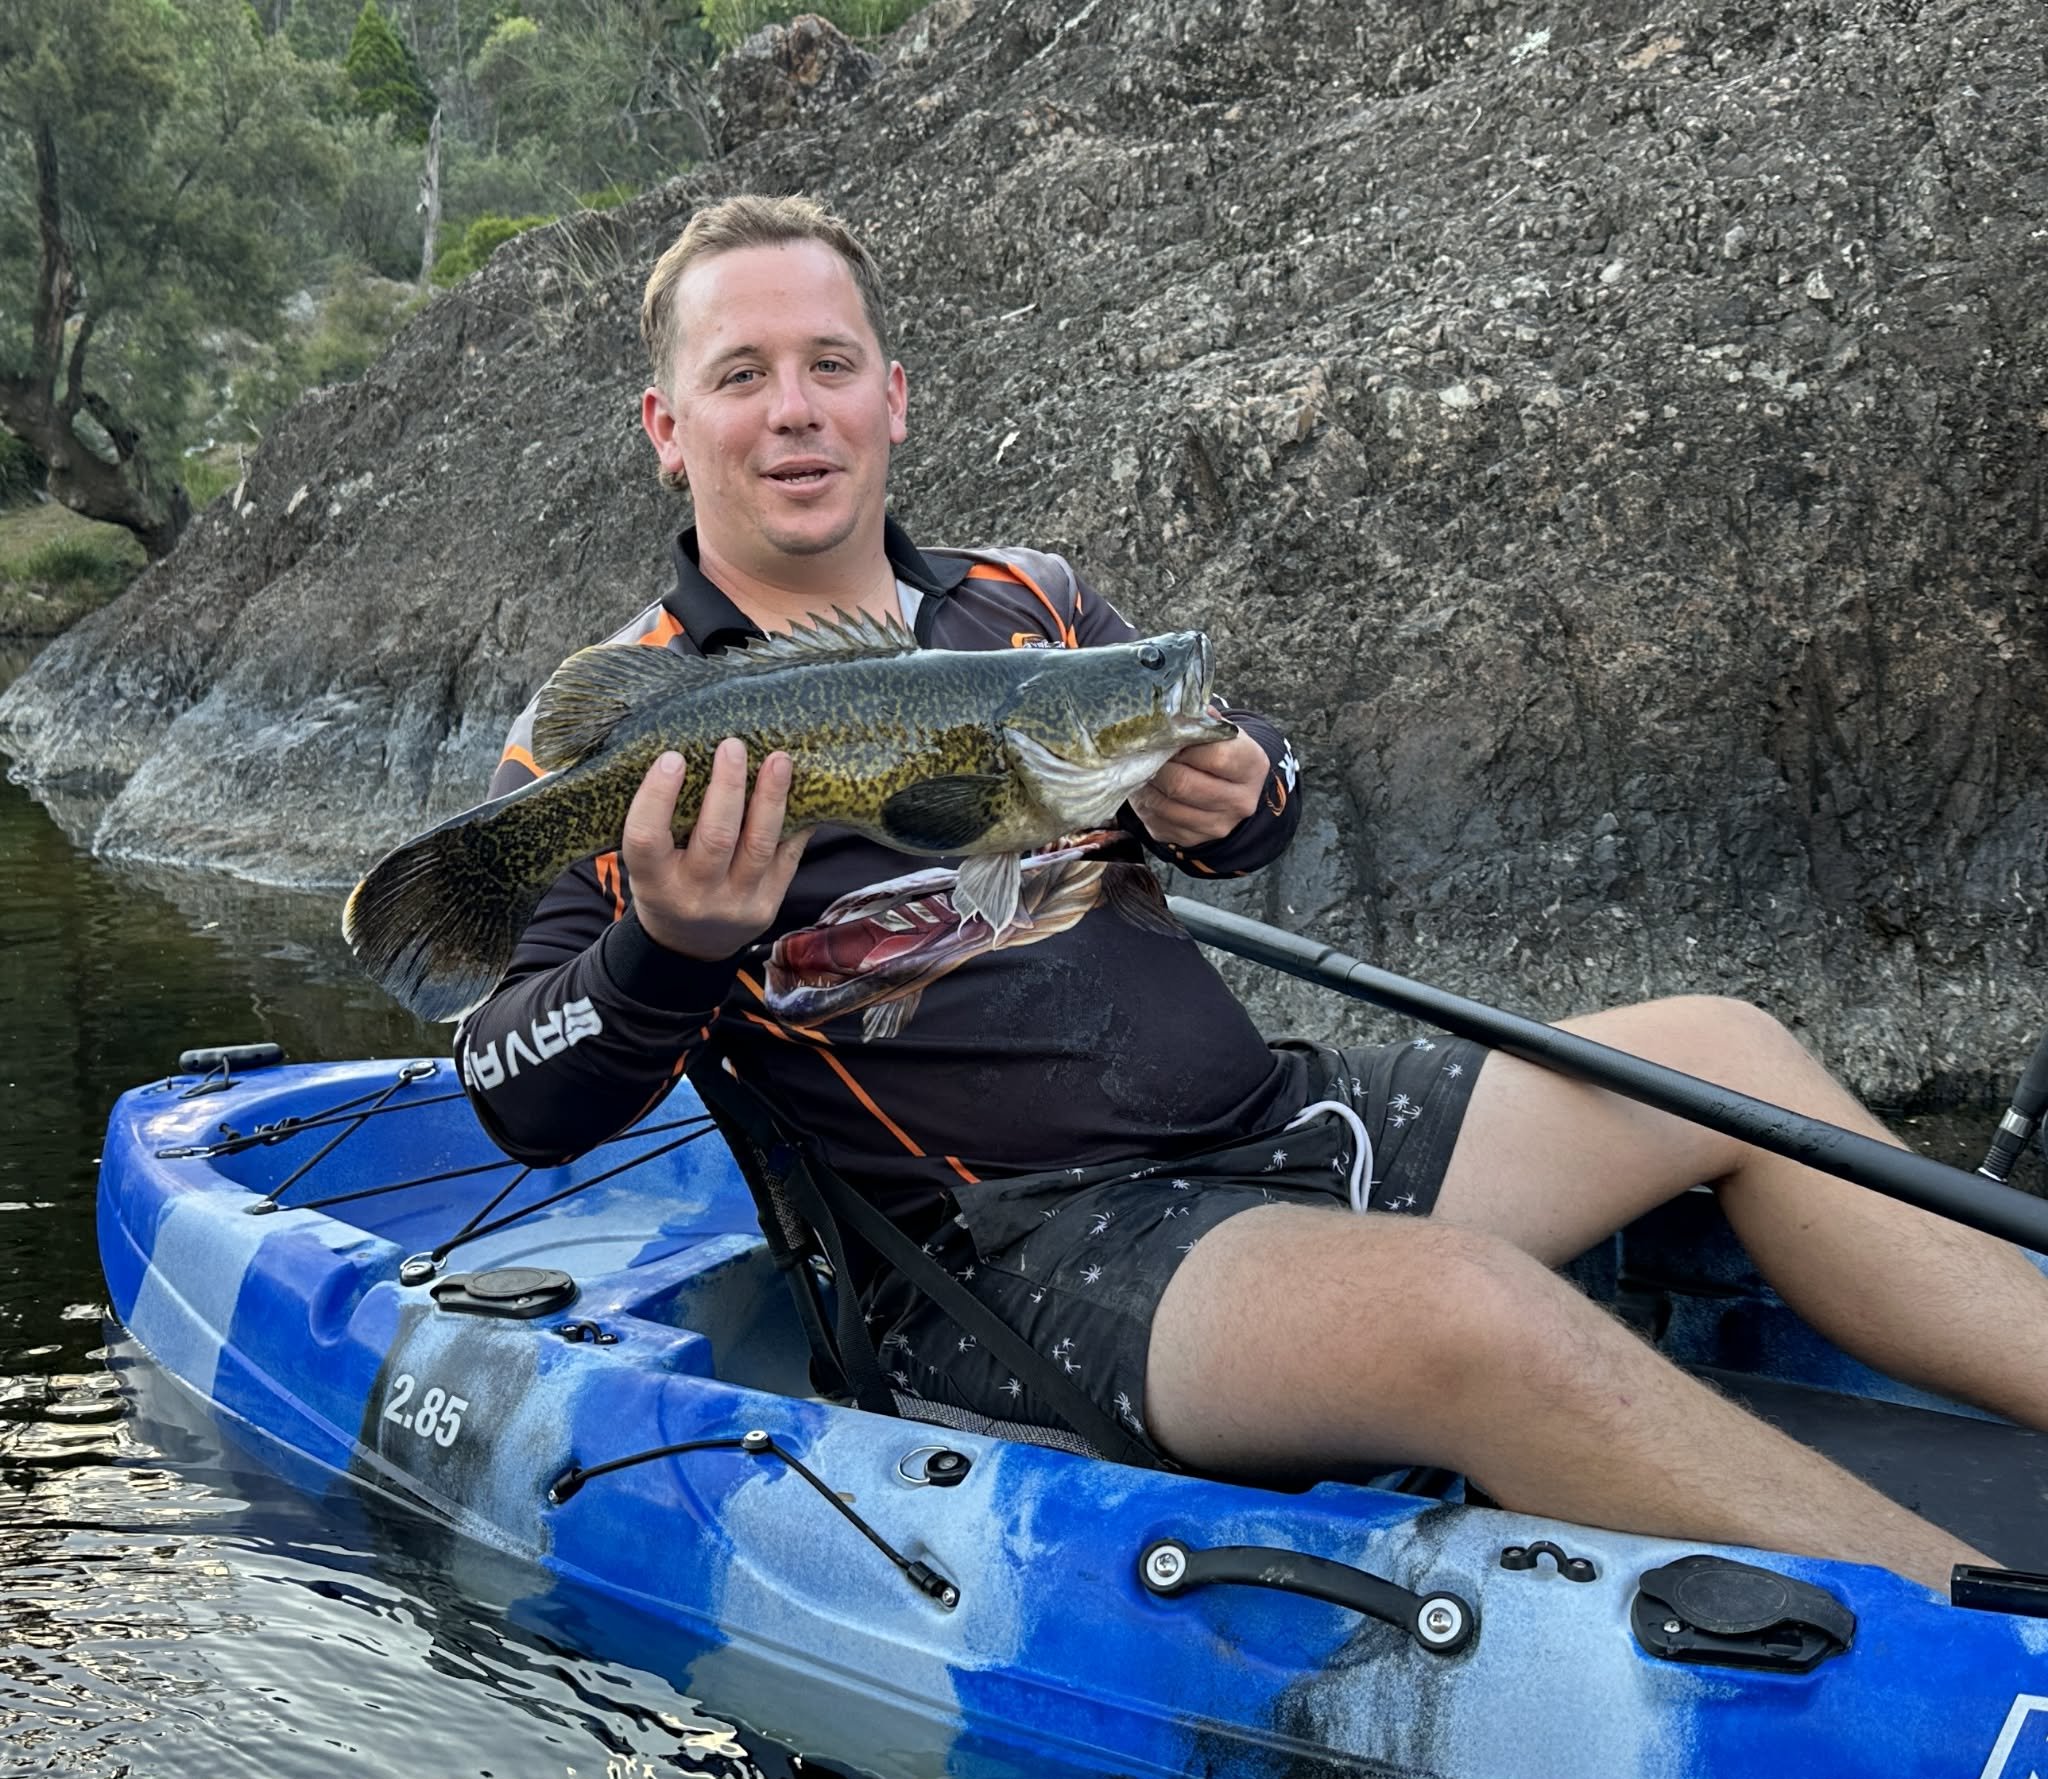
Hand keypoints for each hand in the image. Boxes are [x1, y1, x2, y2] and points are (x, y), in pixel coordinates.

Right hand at [622, 737, 810, 959]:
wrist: (691, 947)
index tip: (672, 758)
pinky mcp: (769, 905)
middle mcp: (695, 896)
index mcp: (653, 882)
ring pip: (759, 845)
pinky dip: (795, 822)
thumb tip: (692, 754)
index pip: (646, 838)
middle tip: (732, 747)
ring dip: (771, 798)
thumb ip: (664, 824)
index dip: (657, 796)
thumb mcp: (650, 864)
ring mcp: (736, 903)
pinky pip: (788, 857)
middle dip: (727, 787)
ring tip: (778, 760)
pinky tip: (802, 792)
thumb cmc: (667, 885)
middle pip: (716, 838)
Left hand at [1127, 730, 1270, 847]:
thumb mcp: (1222, 733)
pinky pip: (1158, 822)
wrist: (1232, 792)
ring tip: (1142, 769)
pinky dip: (1145, 804)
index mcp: (1252, 766)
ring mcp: (1217, 825)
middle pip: (1184, 784)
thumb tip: (1172, 710)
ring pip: (1166, 806)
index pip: (1213, 756)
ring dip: (1146, 786)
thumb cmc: (1222, 753)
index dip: (1183, 745)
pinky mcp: (1192, 839)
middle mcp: (1240, 801)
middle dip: (1158, 766)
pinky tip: (1146, 789)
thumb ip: (1201, 721)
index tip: (1168, 736)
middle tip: (1145, 753)